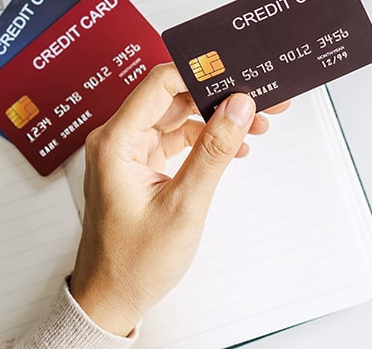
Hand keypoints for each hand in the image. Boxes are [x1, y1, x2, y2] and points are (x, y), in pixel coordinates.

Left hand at [69, 63, 289, 335]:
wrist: (112, 298)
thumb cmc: (132, 262)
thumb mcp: (184, 206)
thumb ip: (213, 151)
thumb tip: (238, 107)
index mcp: (116, 142)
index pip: (161, 83)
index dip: (201, 73)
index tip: (237, 72)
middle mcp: (119, 140)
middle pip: (174, 96)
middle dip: (219, 95)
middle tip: (259, 97)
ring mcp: (130, 152)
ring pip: (180, 116)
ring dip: (217, 118)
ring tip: (256, 123)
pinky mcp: (142, 165)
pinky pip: (178, 138)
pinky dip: (207, 139)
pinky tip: (233, 147)